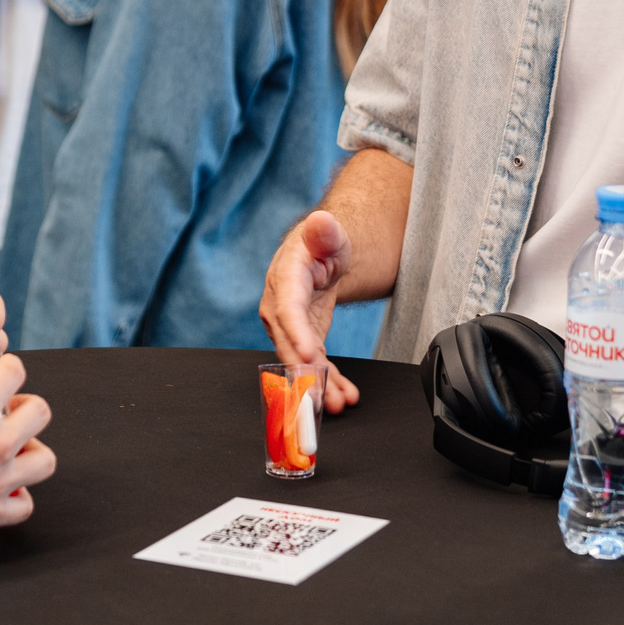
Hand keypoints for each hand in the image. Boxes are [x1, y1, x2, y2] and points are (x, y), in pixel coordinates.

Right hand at [0, 354, 54, 529]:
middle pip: (40, 412)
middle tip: (12, 413)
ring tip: (17, 452)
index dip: (10, 369)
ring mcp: (1, 479)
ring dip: (33, 453)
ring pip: (44, 459)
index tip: (4, 373)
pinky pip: (24, 505)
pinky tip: (5, 492)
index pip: (13, 373)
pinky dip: (19, 499)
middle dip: (28, 409)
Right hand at [259, 210, 360, 410]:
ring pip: (300, 362)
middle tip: (320, 397)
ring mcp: (290, 328)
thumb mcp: (327, 233)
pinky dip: (327, 381)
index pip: (288, 310)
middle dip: (305, 373)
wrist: (319, 255)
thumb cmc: (321, 244)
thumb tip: (321, 222)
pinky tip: (342, 394)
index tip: (308, 355)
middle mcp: (281, 308)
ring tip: (337, 403)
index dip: (296, 333)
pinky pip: (313, 364)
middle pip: (289, 345)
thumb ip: (324, 231)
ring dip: (317, 386)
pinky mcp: (303, 339)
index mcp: (285, 279)